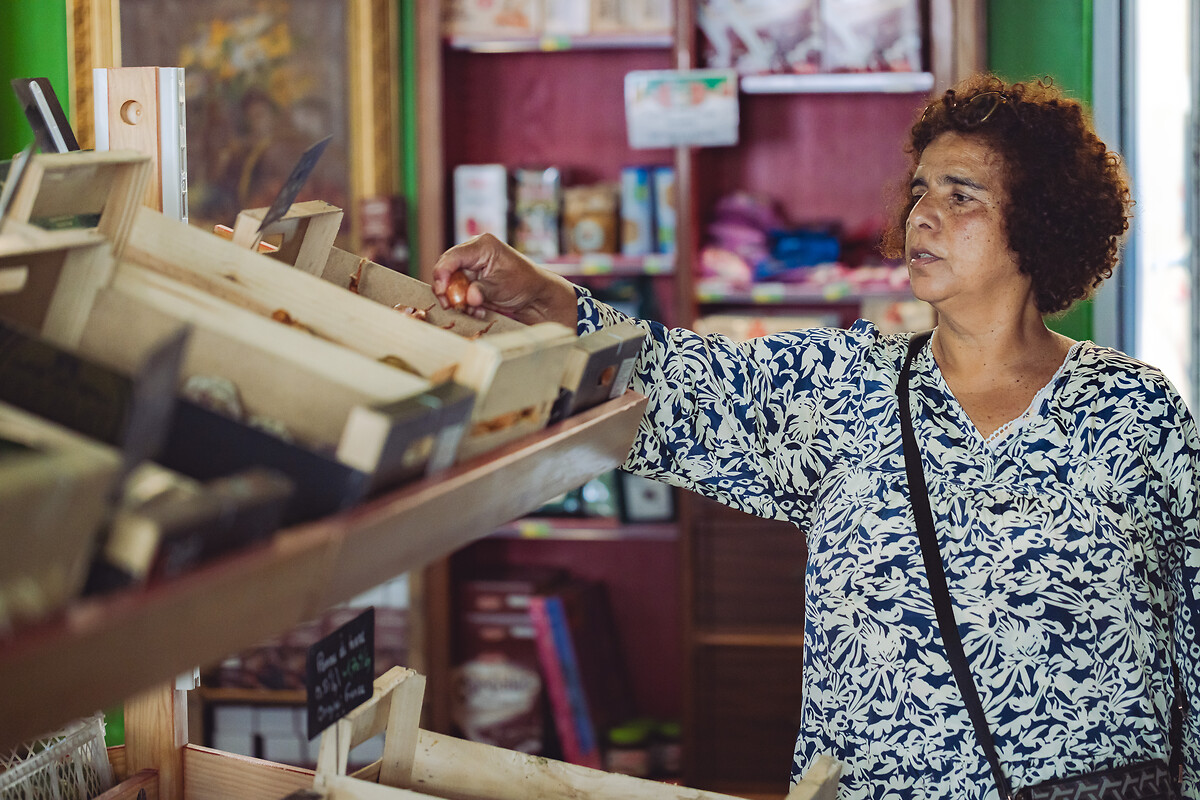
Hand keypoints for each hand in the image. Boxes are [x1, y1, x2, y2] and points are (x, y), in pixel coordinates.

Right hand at [431, 233, 578, 327]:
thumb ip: (482, 291)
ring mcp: (473, 266)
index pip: (452, 257)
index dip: (442, 274)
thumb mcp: (502, 288)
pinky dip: (466, 303)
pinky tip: (478, 310)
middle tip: (450, 306)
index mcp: (482, 246)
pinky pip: (460, 291)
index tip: (441, 291)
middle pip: (447, 270)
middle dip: (448, 290)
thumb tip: (468, 297)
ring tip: (473, 310)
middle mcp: (474, 252)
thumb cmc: (524, 284)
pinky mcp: (473, 279)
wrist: (536, 295)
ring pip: (452, 283)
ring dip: (459, 299)